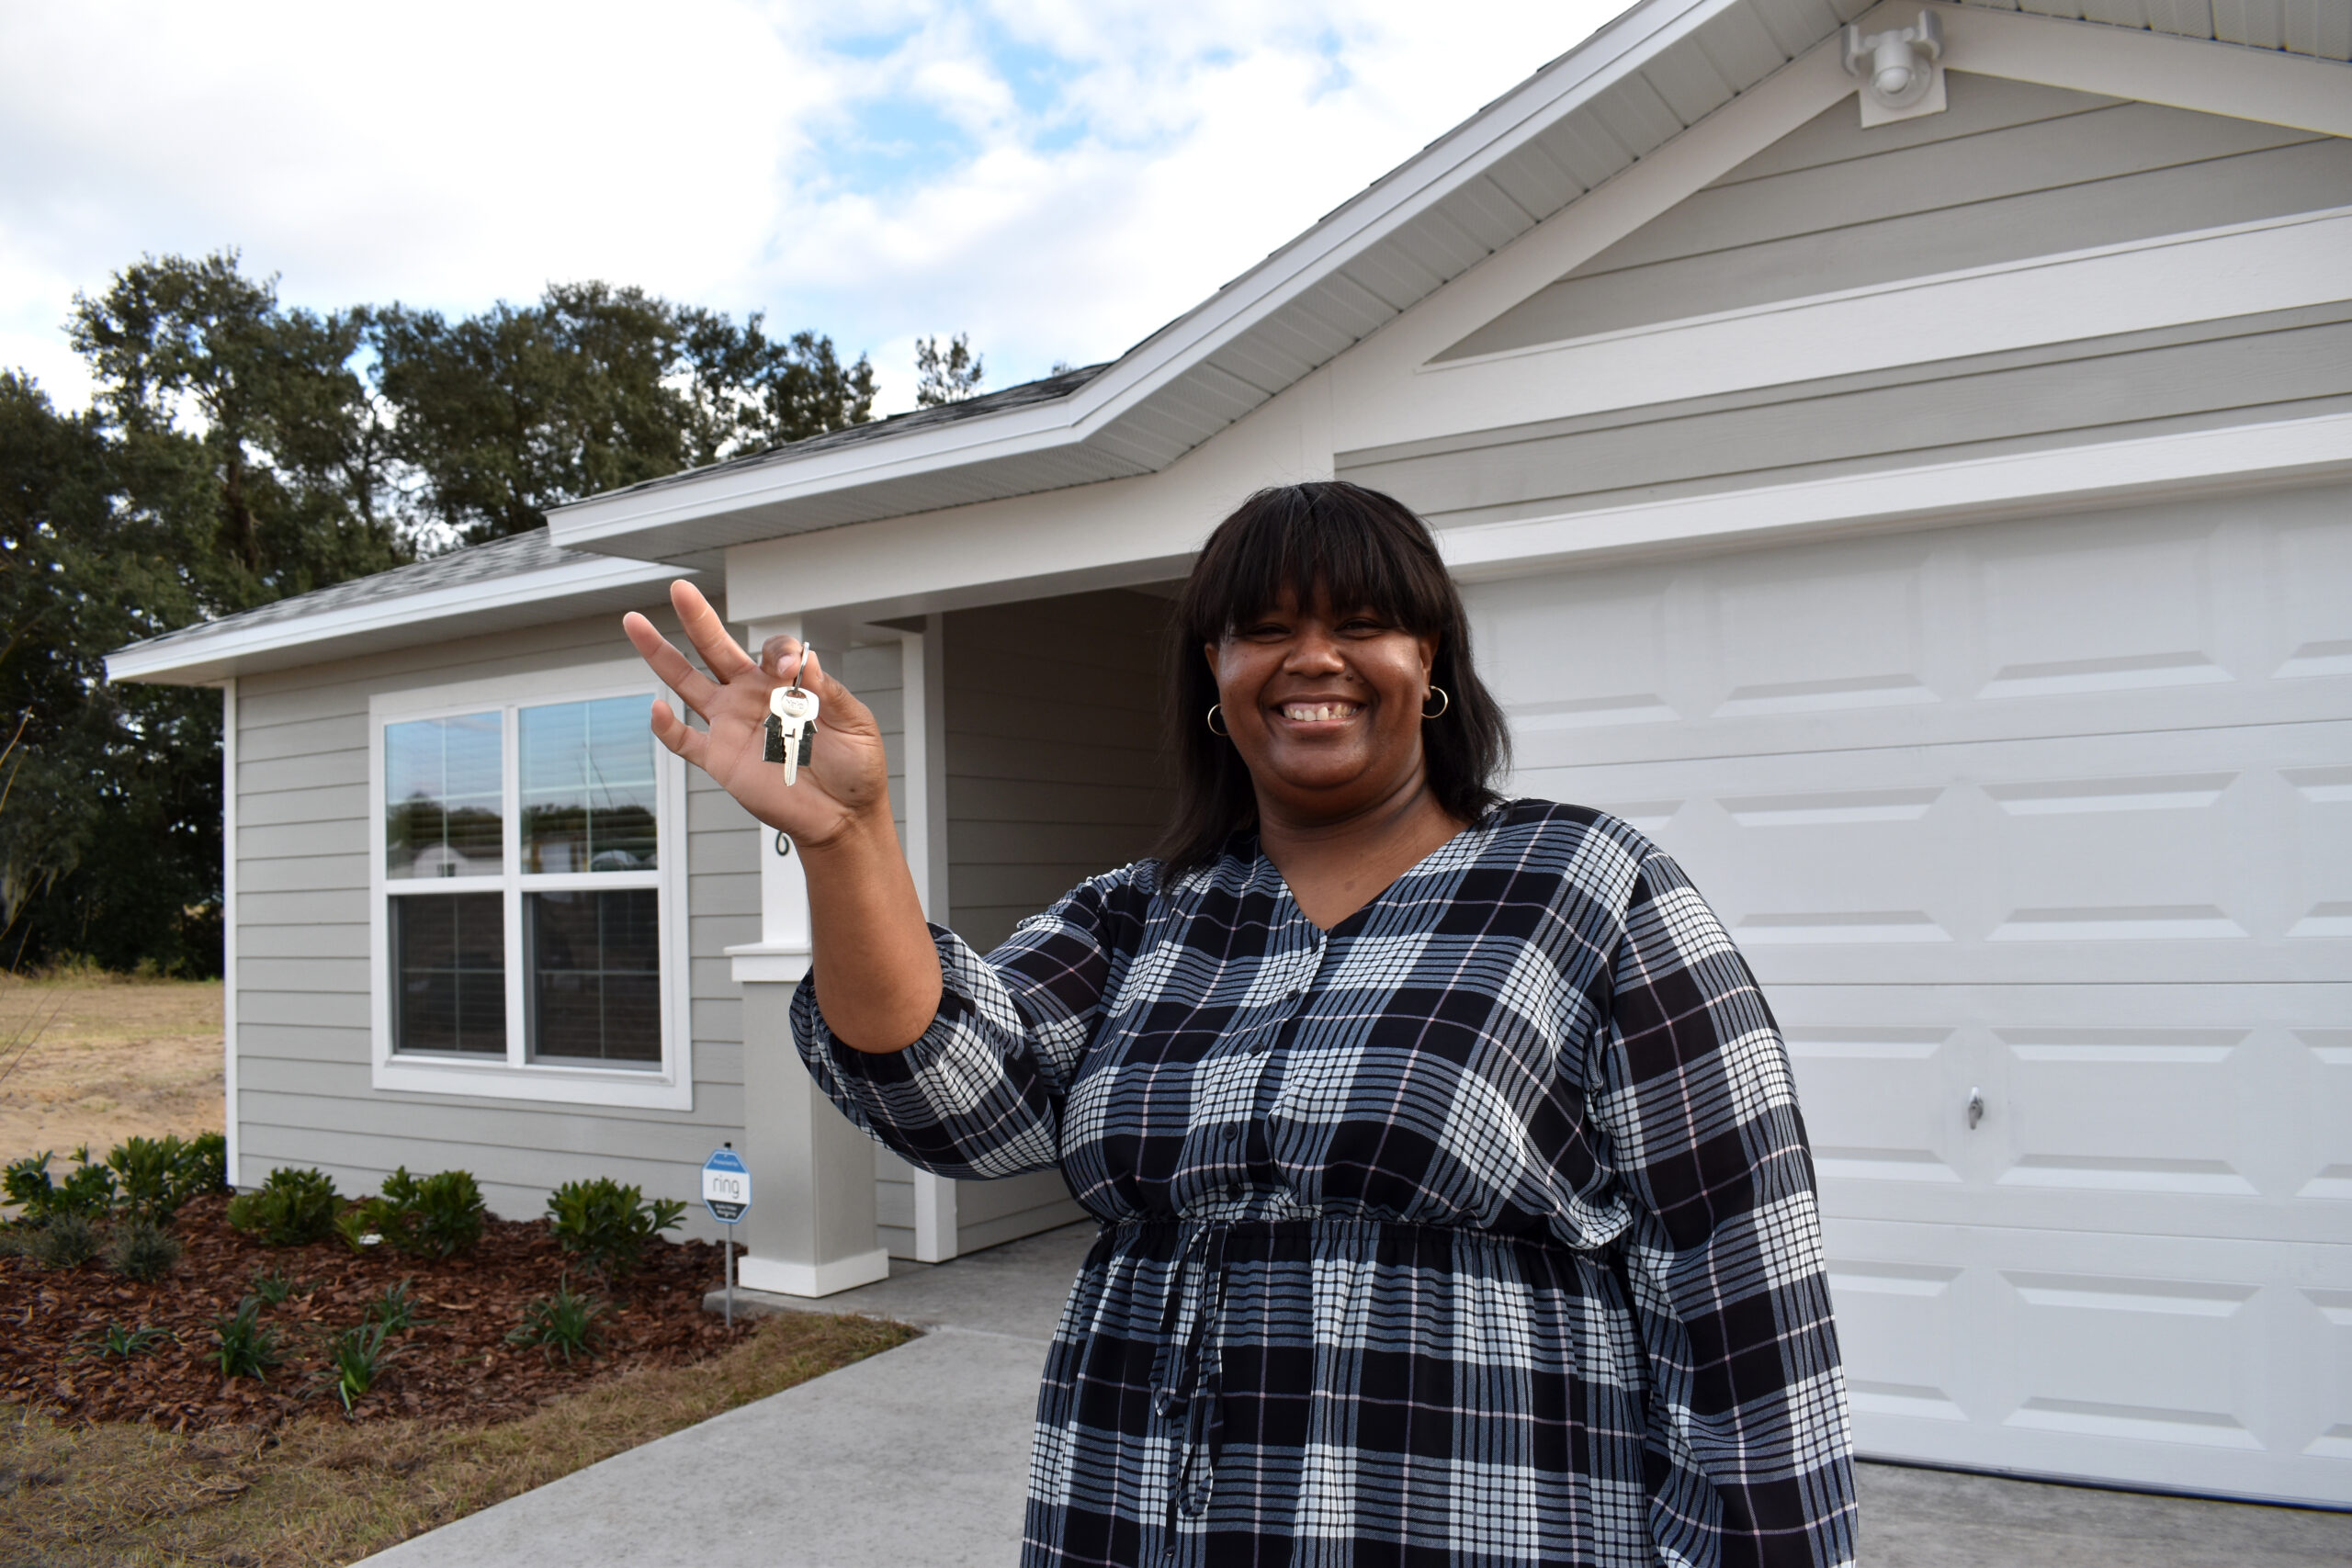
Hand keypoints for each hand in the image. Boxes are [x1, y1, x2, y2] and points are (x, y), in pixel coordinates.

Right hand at [622, 582, 890, 848]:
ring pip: (687, 683)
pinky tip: (656, 708)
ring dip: (661, 654)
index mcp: (788, 685)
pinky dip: (666, 726)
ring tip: (635, 623)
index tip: (790, 669)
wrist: (843, 818)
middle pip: (716, 649)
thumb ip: (830, 693)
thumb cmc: (854, 769)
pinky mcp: (720, 759)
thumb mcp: (855, 724)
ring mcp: (732, 725)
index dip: (779, 651)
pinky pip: (684, 740)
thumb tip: (806, 660)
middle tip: (680, 589)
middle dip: (698, 618)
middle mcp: (753, 697)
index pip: (772, 649)